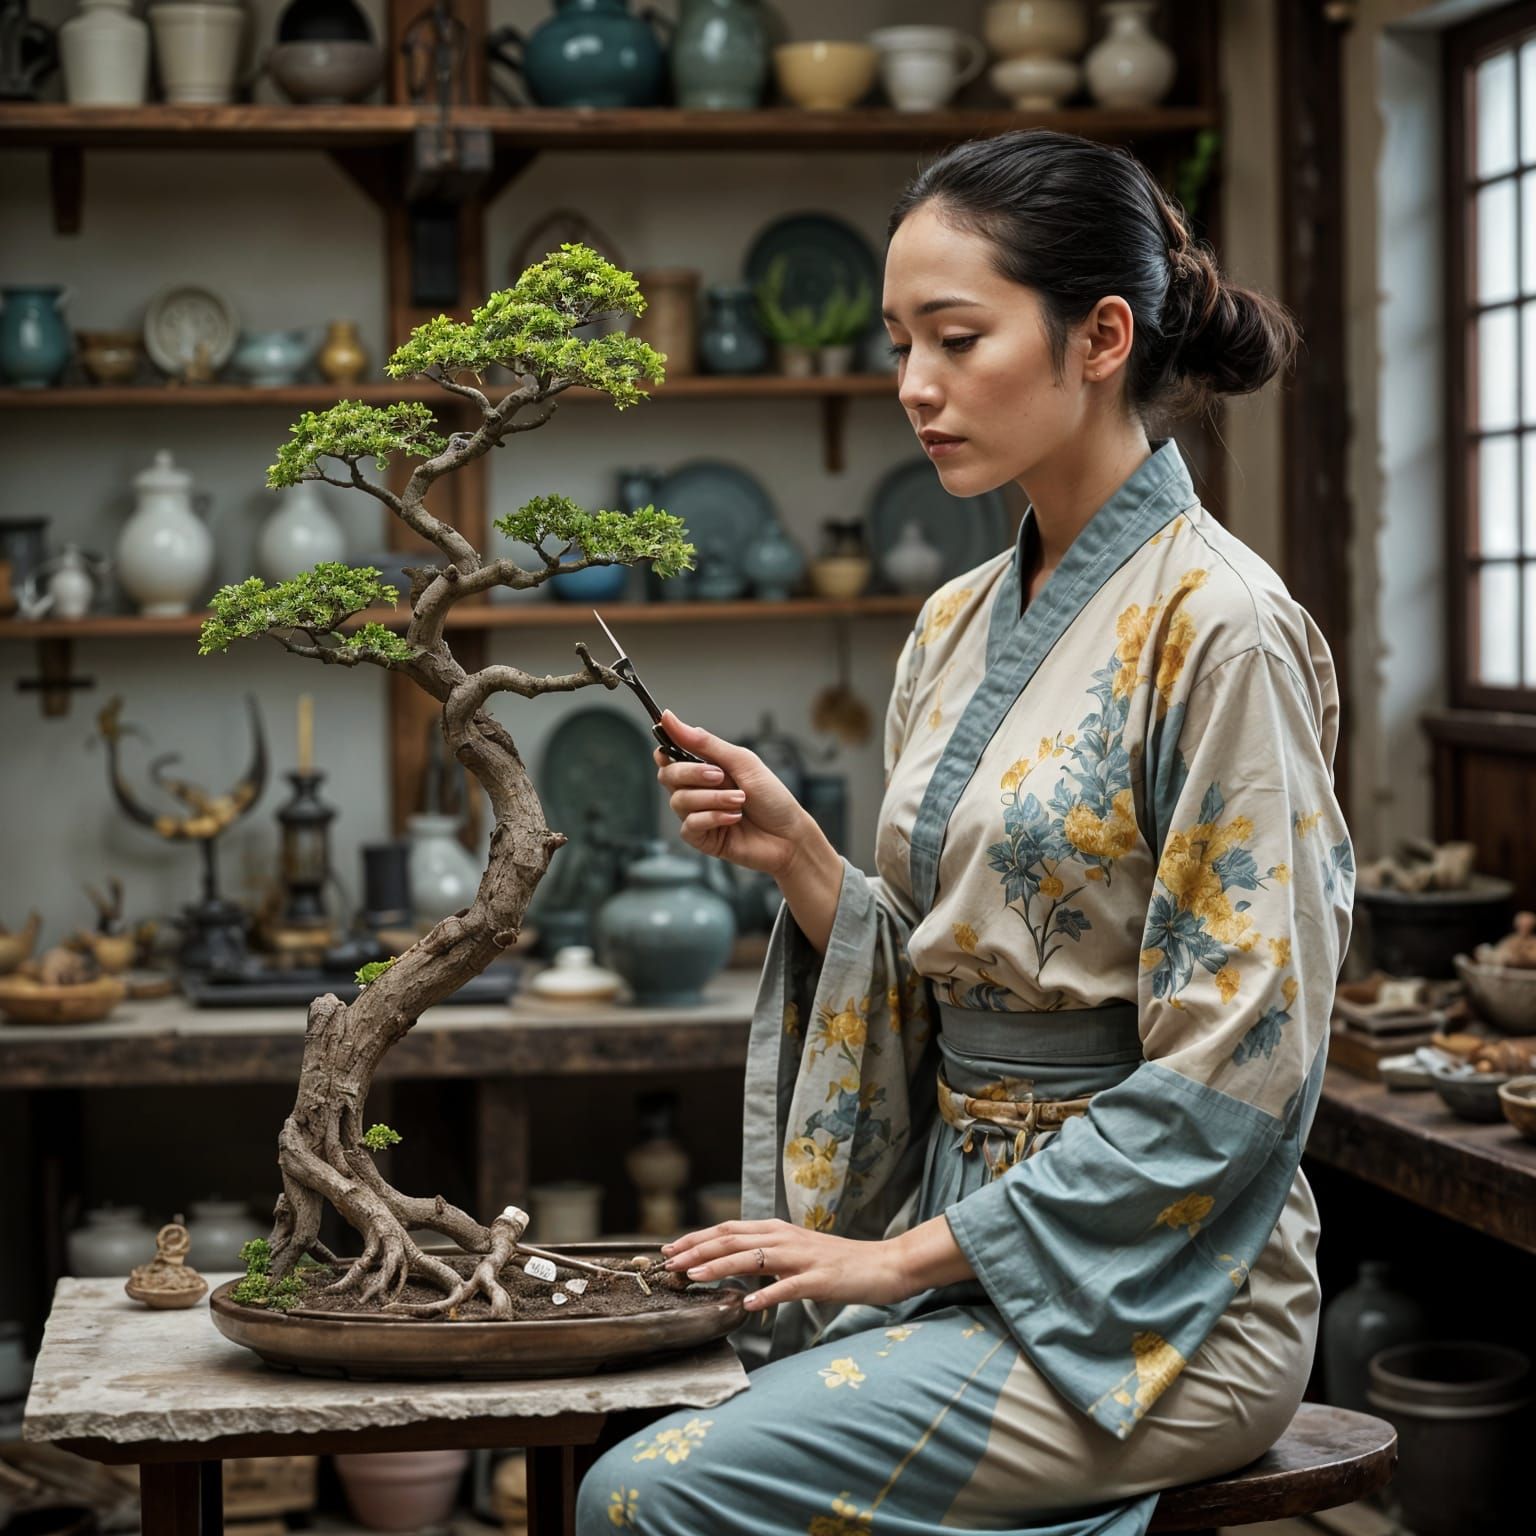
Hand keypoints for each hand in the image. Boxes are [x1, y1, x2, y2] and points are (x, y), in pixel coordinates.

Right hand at [654, 709, 816, 878]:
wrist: (790, 835)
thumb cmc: (772, 797)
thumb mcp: (742, 761)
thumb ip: (704, 743)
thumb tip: (669, 718)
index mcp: (706, 768)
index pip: (670, 757)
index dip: (665, 751)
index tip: (670, 749)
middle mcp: (698, 790)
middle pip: (669, 776)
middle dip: (693, 773)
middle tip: (721, 776)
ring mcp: (698, 814)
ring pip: (679, 801)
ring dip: (712, 798)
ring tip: (739, 800)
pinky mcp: (702, 838)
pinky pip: (690, 825)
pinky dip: (713, 818)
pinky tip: (733, 818)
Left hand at [661, 1218, 909, 1311]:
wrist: (882, 1264)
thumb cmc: (837, 1263)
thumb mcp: (795, 1255)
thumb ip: (766, 1258)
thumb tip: (731, 1265)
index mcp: (777, 1231)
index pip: (728, 1230)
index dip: (697, 1238)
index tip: (671, 1249)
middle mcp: (785, 1239)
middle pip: (733, 1240)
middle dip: (697, 1250)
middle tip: (670, 1262)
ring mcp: (802, 1258)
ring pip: (753, 1258)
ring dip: (720, 1267)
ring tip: (694, 1277)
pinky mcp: (819, 1279)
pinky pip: (788, 1287)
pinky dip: (766, 1295)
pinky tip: (747, 1304)